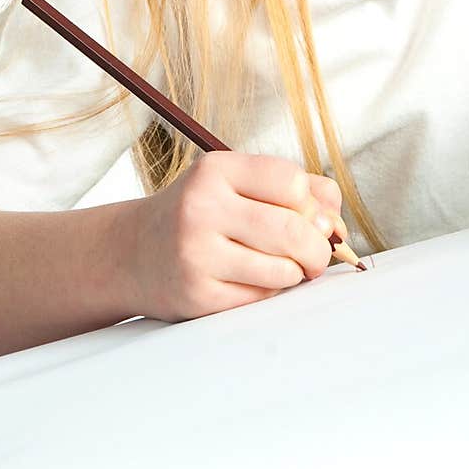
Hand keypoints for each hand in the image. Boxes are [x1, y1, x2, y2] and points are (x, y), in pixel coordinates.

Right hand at [127, 153, 348, 322]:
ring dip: (296, 272)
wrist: (131, 252)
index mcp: (215, 170)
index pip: (291, 181)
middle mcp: (202, 208)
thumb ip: (294, 189)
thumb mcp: (235, 183)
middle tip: (317, 254)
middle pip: (293, 229)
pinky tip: (257, 280)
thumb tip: (337, 222)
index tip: (312, 216)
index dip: (313, 203)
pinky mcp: (197, 296)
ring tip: (286, 266)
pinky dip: (272, 291)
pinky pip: (261, 297)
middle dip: (318, 247)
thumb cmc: (199, 213)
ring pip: (283, 269)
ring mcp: (196, 254)